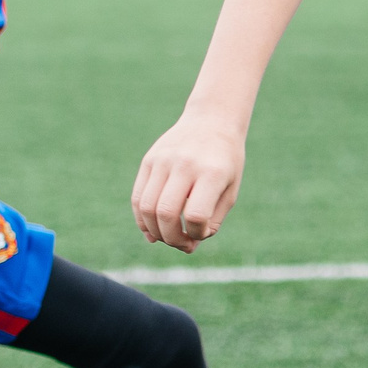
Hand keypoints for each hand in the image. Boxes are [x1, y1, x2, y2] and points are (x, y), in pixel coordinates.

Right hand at [132, 113, 246, 252]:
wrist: (212, 121)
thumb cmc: (225, 162)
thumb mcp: (230, 191)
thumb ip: (212, 221)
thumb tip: (187, 246)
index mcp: (211, 173)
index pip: (195, 216)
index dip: (196, 234)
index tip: (201, 232)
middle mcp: (185, 165)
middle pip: (165, 213)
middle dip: (171, 239)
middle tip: (181, 244)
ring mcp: (163, 160)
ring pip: (146, 207)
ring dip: (154, 232)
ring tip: (167, 238)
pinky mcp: (149, 160)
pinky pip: (137, 197)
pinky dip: (141, 219)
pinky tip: (151, 229)